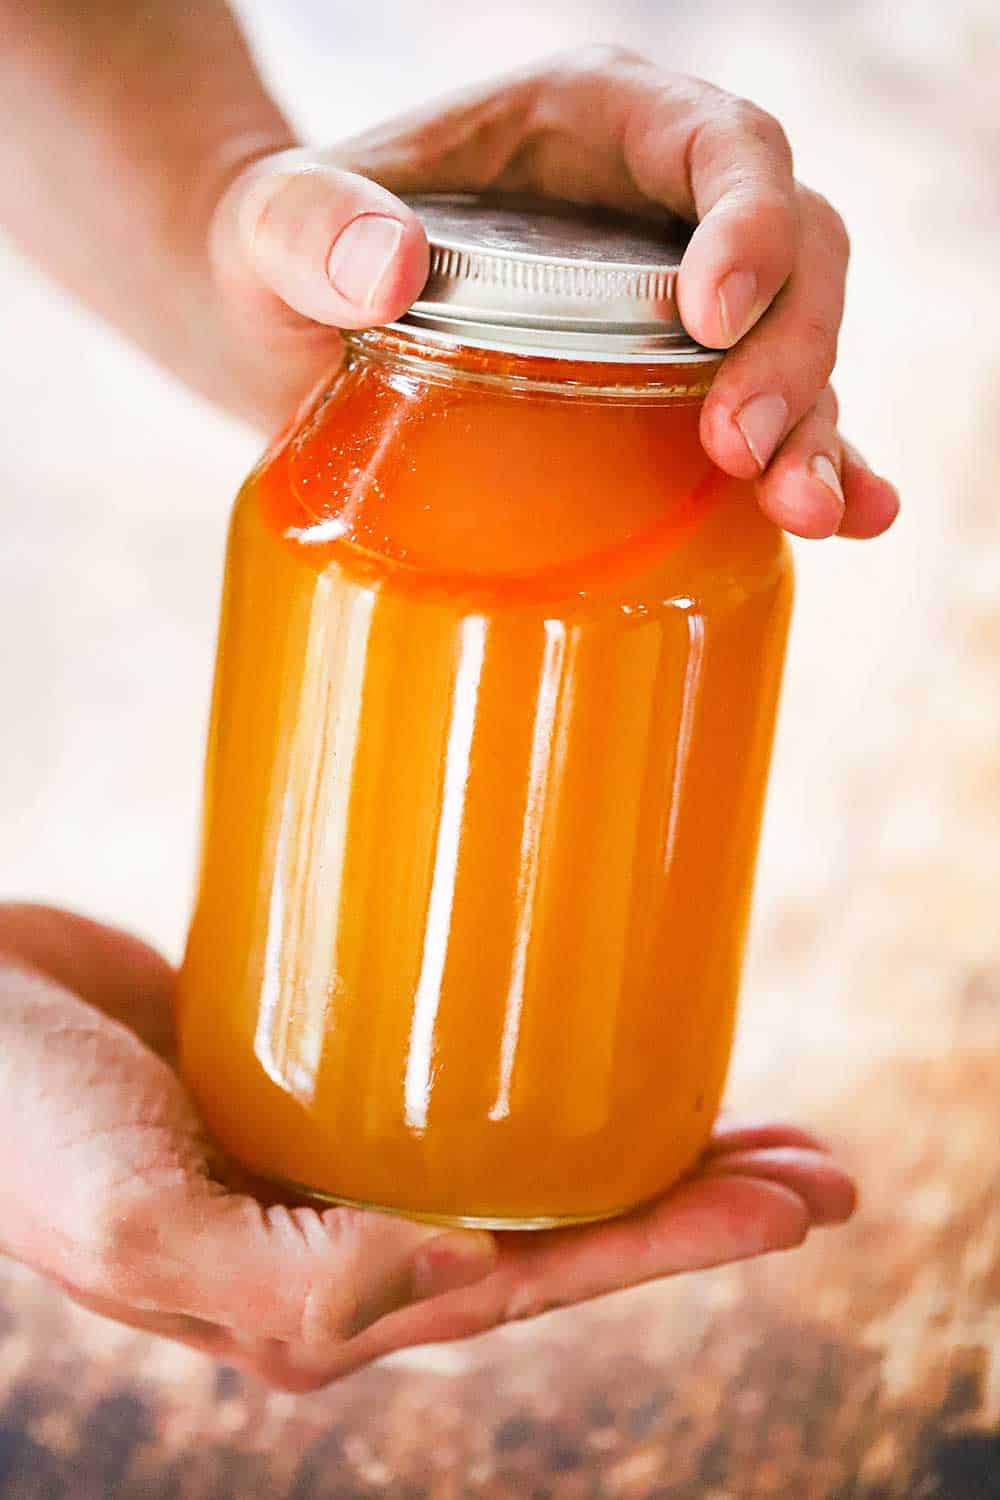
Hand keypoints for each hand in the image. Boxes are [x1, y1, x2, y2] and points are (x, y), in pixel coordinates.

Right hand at [0, 903, 854, 1389]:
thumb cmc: (16, 1123)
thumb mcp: (127, 1223)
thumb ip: (275, 1284)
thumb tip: (448, 1285)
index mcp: (320, 1298)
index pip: (535, 1284)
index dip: (669, 1246)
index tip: (789, 1202)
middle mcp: (345, 1234)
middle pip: (555, 1224)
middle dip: (690, 1201)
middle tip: (817, 1162)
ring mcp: (339, 1149)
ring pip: (521, 1150)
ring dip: (635, 1134)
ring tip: (746, 1105)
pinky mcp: (324, 1068)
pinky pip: (461, 1077)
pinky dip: (543, 1062)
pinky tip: (593, 1031)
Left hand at [204, 47, 897, 540]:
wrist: (287, 335)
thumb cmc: (282, 259)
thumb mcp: (270, 230)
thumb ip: (308, 227)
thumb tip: (390, 268)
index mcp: (592, 122)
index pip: (720, 144)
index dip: (745, 222)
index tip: (707, 318)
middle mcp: (659, 205)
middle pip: (792, 250)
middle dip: (789, 348)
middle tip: (736, 451)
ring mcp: (676, 301)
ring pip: (799, 340)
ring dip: (817, 425)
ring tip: (803, 510)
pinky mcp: (672, 389)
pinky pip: (773, 414)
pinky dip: (818, 462)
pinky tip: (850, 516)